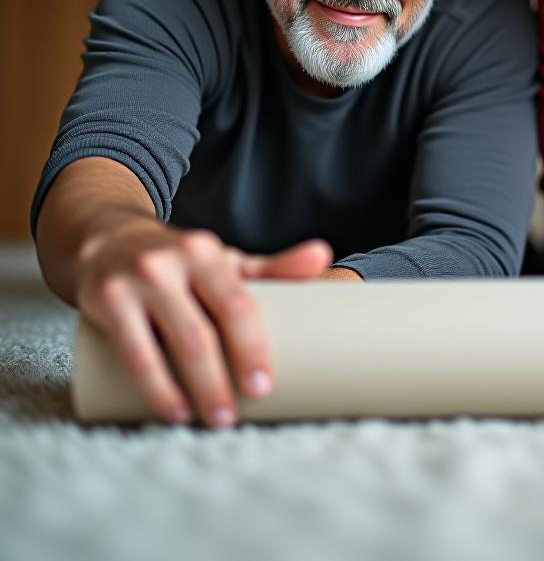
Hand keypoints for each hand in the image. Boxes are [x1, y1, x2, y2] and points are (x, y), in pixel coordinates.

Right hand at [76, 220, 331, 427]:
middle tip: (236, 416)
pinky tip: (174, 411)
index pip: (235, 304)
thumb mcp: (224, 261)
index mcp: (206, 252)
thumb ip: (273, 267)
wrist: (109, 239)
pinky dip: (155, 388)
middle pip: (201, 332)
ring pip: (167, 347)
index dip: (251, 347)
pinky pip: (132, 354)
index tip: (263, 386)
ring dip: (191, 391)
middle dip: (221, 380)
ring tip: (212, 420)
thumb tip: (324, 256)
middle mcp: (169, 264)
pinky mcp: (103, 301)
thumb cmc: (181, 261)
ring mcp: (133, 283)